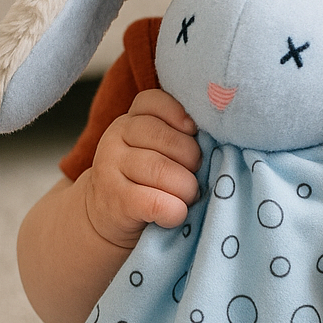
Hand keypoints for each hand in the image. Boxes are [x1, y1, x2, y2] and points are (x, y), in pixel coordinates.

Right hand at [83, 89, 201, 249]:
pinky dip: (174, 211)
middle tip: (195, 176)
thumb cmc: (145, 183)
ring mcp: (110, 168)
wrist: (106, 221)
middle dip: (192, 159)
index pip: (154, 101)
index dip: (180, 115)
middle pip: (166, 138)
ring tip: (188, 197)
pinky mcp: (115, 200)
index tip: (193, 133)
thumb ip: (177, 136)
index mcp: (130, 120)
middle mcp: (115, 138)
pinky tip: (176, 215)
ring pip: (161, 170)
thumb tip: (217, 135)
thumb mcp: (156, 151)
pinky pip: (154, 202)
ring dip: (186, 188)